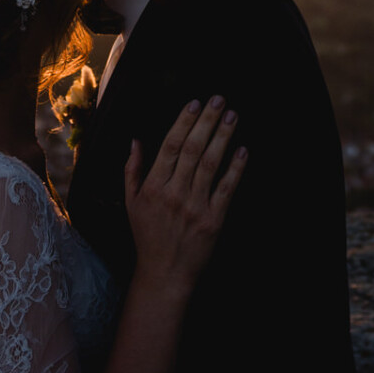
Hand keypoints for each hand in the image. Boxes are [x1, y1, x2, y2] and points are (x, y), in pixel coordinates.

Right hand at [124, 97, 246, 296]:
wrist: (164, 273)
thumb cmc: (147, 235)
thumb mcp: (131, 202)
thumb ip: (132, 169)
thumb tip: (136, 139)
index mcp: (152, 186)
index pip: (170, 146)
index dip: (183, 123)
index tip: (194, 103)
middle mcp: (173, 193)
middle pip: (193, 149)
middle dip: (206, 121)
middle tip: (218, 99)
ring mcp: (195, 206)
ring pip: (211, 164)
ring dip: (222, 137)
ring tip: (232, 116)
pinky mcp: (214, 220)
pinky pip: (227, 189)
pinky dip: (236, 169)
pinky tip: (242, 150)